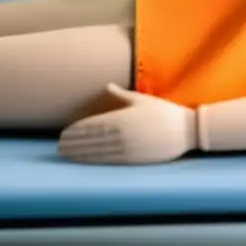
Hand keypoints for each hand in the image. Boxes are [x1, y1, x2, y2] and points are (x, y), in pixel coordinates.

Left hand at [58, 84, 197, 164]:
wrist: (187, 130)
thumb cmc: (165, 113)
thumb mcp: (143, 100)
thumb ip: (122, 95)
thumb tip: (107, 86)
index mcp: (124, 117)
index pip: (94, 125)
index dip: (77, 130)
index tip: (64, 132)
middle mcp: (122, 134)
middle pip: (92, 139)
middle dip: (74, 141)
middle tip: (59, 144)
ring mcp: (127, 148)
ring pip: (97, 151)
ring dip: (79, 152)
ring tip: (65, 152)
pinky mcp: (134, 159)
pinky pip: (108, 160)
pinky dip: (92, 160)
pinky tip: (83, 160)